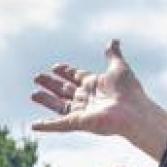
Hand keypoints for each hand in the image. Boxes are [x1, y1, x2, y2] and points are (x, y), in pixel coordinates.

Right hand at [30, 39, 158, 137]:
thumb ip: (113, 54)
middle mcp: (87, 99)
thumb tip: (114, 40)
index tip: (55, 67)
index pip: (77, 77)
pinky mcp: (78, 123)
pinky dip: (46, 126)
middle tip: (37, 77)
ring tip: (33, 94)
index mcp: (95, 85)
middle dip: (51, 84)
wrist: (133, 111)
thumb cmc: (129, 91)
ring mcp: (82, 112)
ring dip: (46, 100)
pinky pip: (59, 125)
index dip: (66, 72)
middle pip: (65, 90)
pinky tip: (34, 126)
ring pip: (59, 106)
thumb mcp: (118, 67)